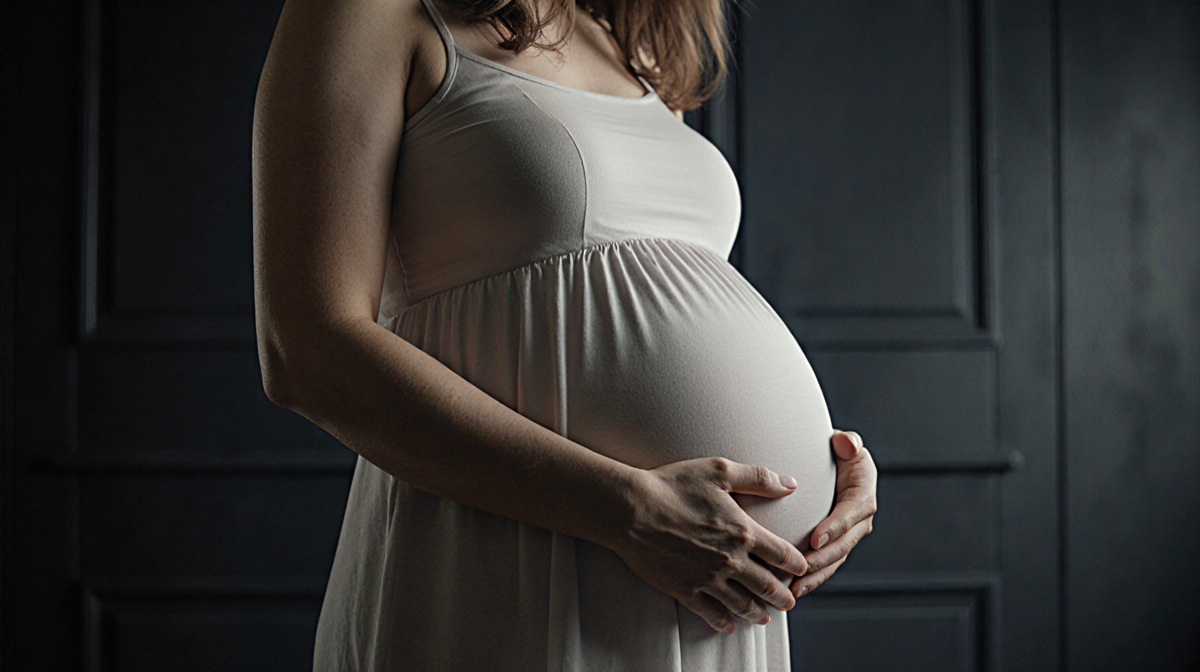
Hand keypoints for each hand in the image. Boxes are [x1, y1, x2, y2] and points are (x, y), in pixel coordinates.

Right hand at [608, 457, 809, 633]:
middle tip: (789, 602)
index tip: (802, 569)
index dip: (797, 563)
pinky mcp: (684, 589)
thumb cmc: (672, 485)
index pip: (782, 554)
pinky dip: (723, 622)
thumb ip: (759, 477)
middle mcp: (730, 560)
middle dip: (782, 597)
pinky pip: (710, 613)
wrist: (631, 509)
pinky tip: (728, 625)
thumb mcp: (719, 470)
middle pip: (767, 585)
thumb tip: (790, 484)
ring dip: (757, 613)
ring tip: (763, 617)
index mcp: (743, 531)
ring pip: (742, 603)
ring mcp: (708, 578)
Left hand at [791, 430, 877, 598]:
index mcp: (863, 495)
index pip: (850, 514)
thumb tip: (845, 443)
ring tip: (794, 588)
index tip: (815, 540)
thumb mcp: (847, 443)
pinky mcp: (836, 544)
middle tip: (799, 571)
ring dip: (815, 576)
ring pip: (834, 561)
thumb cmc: (838, 452)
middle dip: (822, 560)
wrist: (833, 464)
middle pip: (843, 544)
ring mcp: (849, 535)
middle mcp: (860, 519)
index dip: (835, 528)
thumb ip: (848, 442)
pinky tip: (795, 589)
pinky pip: (826, 564)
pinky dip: (813, 578)